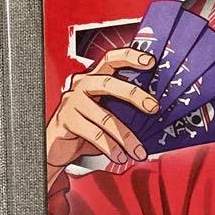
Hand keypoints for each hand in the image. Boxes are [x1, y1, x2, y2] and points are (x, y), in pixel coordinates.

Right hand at [46, 47, 159, 181]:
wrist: (58, 145)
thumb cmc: (87, 126)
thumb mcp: (107, 112)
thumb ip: (124, 106)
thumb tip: (155, 112)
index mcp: (94, 78)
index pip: (111, 59)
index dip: (129, 57)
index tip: (150, 61)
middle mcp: (81, 85)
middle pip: (108, 83)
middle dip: (134, 94)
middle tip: (153, 107)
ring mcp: (72, 102)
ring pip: (105, 117)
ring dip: (127, 137)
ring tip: (138, 151)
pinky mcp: (66, 120)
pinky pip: (94, 134)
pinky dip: (111, 148)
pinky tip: (120, 156)